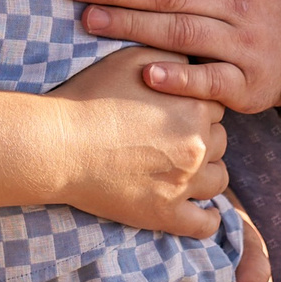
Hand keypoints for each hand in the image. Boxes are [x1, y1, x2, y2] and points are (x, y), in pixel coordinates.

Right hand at [47, 47, 228, 239]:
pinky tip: (203, 211)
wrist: (59, 143)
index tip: (179, 111)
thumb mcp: (134, 58)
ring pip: (219, 179)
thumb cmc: (92, 96)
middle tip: (177, 139)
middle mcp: (197, 145)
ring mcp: (184, 184)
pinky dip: (209, 218)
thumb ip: (173, 57)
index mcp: (195, 106)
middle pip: (221, 141)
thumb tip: (194, 62)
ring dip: (207, 173)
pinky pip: (205, 224)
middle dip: (204, 138)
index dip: (198, 107)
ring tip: (188, 171)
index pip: (217, 107)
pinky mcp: (165, 214)